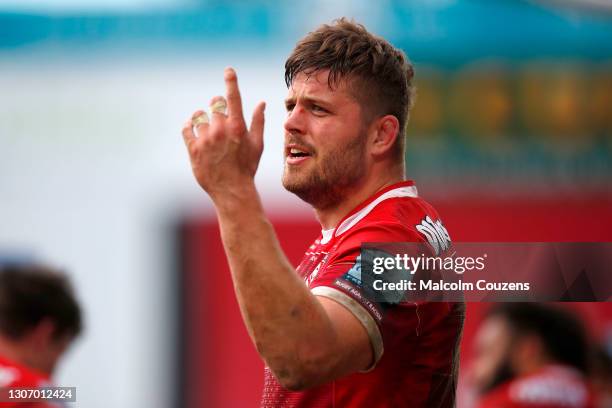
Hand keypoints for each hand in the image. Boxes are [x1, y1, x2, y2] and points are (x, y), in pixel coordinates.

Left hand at [182, 68, 265, 198]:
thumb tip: (261, 102)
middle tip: (219, 120)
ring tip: (208, 131)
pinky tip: (194, 130)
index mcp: (238, 127)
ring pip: (199, 116)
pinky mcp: (193, 149)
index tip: (228, 70)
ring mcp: (206, 139)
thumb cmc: (247, 167)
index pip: (233, 98)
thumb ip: (258, 121)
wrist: (231, 190)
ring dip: (203, 119)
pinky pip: (186, 128)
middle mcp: (221, 130)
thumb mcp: (257, 144)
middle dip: (216, 107)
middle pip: (214, 104)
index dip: (231, 81)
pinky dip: (189, 127)